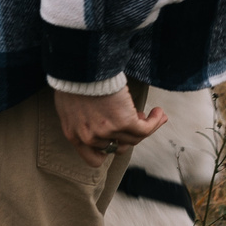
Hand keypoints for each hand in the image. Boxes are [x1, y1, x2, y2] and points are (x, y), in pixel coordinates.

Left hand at [52, 88, 166, 167]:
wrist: (79, 67)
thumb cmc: (72, 79)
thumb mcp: (68, 105)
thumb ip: (79, 118)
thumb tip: (94, 118)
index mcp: (75, 136)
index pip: (95, 158)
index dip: (109, 149)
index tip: (116, 138)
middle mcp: (91, 138)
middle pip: (118, 147)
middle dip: (128, 135)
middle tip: (136, 119)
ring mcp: (108, 132)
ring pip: (134, 138)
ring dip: (147, 127)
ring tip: (154, 115)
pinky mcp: (124, 122)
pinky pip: (144, 129)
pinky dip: (154, 122)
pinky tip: (158, 113)